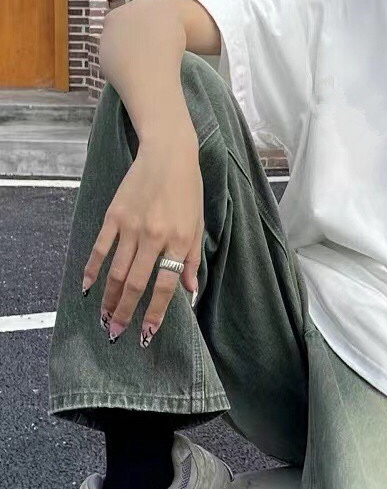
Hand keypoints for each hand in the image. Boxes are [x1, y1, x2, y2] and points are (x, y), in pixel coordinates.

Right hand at [82, 134, 203, 347]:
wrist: (168, 154)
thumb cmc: (188, 189)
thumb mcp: (198, 223)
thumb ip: (192, 259)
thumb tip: (190, 292)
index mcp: (179, 240)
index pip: (165, 285)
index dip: (155, 312)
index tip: (146, 334)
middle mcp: (154, 236)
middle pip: (136, 283)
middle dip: (126, 312)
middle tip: (117, 333)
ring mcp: (131, 226)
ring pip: (116, 272)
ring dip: (109, 298)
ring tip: (104, 318)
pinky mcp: (114, 216)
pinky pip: (100, 249)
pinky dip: (92, 270)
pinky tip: (87, 287)